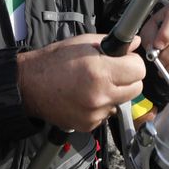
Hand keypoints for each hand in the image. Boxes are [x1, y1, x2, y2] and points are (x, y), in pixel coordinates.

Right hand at [16, 34, 144, 132]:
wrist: (29, 86)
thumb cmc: (53, 62)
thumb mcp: (83, 43)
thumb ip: (112, 42)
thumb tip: (136, 43)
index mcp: (100, 72)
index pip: (139, 70)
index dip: (133, 62)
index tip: (126, 60)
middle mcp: (100, 95)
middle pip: (136, 89)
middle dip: (128, 78)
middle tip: (114, 71)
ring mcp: (95, 113)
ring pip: (121, 102)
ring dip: (114, 93)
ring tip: (95, 84)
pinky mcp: (88, 125)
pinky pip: (106, 114)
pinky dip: (101, 106)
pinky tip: (86, 97)